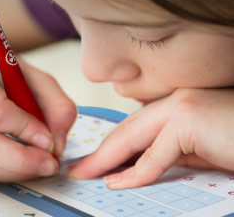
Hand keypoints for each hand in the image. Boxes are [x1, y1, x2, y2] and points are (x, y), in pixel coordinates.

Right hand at [0, 49, 75, 181]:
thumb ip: (56, 104)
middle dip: (21, 159)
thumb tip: (57, 143)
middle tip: (48, 164)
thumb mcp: (34, 78)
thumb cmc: (2, 77)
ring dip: (11, 171)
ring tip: (37, 167)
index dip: (24, 129)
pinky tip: (16, 166)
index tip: (48, 141)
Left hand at [68, 88, 233, 188]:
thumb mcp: (202, 148)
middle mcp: (174, 101)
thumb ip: (175, 150)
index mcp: (176, 105)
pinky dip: (135, 172)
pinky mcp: (188, 120)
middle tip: (81, 168)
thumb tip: (146, 164)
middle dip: (102, 151)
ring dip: (107, 159)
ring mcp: (180, 107)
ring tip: (87, 174)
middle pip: (127, 129)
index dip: (113, 144)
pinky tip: (117, 182)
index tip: (96, 161)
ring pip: (133, 136)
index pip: (135, 126)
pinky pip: (155, 154)